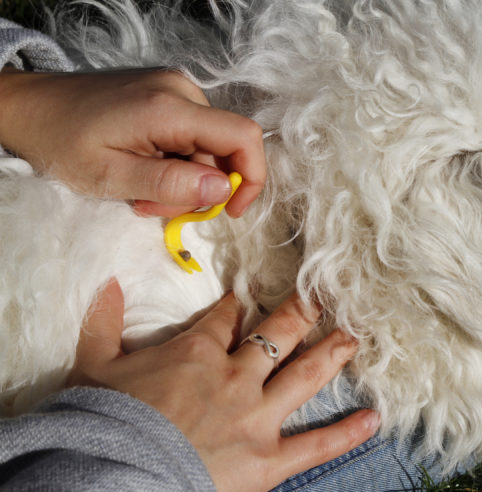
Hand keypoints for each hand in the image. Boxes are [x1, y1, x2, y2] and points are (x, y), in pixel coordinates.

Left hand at [0, 69, 264, 216]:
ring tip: (140, 191)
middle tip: (152, 206)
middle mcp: (181, 91)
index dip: (251, 177)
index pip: (243, 136)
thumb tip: (223, 190)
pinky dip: (175, 163)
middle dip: (198, 189)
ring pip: (207, 148)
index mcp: (170, 108)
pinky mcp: (166, 94)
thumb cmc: (61, 143)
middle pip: (223, 149)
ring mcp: (174, 89)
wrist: (29, 107)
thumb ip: (170, 183)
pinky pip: (191, 137)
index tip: (230, 211)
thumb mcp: (111, 176)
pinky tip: (143, 170)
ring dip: (183, 180)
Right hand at [69, 280, 378, 491]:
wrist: (113, 476)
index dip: (237, 305)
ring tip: (355, 338)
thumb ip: (103, 322)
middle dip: (302, 311)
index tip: (246, 297)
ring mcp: (258, 416)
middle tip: (323, 296)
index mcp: (198, 351)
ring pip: (306, 375)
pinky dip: (346, 434)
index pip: (225, 318)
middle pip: (278, 333)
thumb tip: (108, 284)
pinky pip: (316, 445)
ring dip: (333, 354)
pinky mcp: (269, 459)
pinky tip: (373, 420)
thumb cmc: (103, 421)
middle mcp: (237, 375)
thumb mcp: (93, 365)